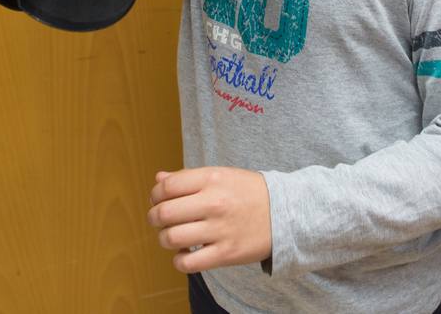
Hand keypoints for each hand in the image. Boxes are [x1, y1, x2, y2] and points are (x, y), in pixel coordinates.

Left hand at [147, 166, 271, 272]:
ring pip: (172, 238)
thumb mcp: (221, 175)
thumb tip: (158, 180)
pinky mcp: (226, 253)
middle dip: (154, 218)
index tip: (158, 200)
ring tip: (172, 236)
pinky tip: (184, 253)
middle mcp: (214, 202)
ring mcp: (220, 230)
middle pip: (164, 213)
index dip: (155, 195)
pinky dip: (178, 260)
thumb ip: (188, 177)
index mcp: (212, 179)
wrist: (286, 213)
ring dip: (164, 239)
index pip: (167, 187)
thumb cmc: (249, 193)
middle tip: (159, 220)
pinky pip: (188, 263)